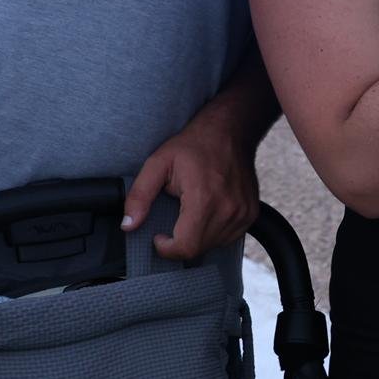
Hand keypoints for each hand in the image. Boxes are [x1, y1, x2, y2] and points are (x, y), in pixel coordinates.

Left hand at [123, 114, 259, 261]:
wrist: (230, 130)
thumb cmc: (194, 145)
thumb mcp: (158, 163)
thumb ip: (140, 196)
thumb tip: (128, 225)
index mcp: (204, 199)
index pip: (186, 246)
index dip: (167, 249)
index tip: (159, 236)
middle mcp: (228, 209)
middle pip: (199, 249)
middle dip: (180, 243)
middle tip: (172, 223)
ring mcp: (243, 212)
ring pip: (214, 245)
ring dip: (197, 238)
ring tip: (190, 215)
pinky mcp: (250, 213)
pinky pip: (229, 237)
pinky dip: (214, 233)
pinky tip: (207, 214)